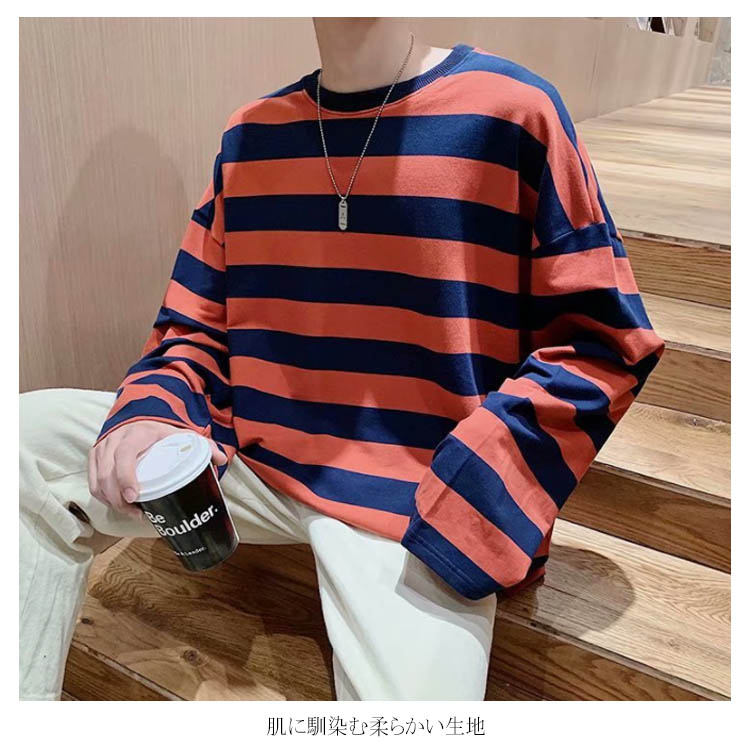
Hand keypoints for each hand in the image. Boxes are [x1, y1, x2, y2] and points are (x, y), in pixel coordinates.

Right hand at [88, 421, 226, 518]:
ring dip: (111, 501)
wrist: (138, 418)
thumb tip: (221, 459)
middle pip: (107, 473)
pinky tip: (118, 506)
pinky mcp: (94, 457)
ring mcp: (101, 449)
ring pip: (97, 480)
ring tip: (131, 513)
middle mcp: (115, 440)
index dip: (126, 477)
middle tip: (136, 513)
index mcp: (136, 434)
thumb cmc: (161, 432)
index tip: (135, 496)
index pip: (125, 455)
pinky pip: (92, 482)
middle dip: (119, 498)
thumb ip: (203, 445)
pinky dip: (102, 497)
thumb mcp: (181, 434)